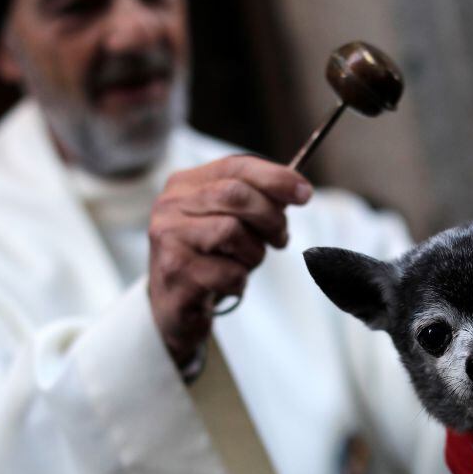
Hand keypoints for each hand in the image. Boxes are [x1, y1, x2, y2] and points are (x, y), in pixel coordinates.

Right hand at [148, 155, 312, 366]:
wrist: (175, 307)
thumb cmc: (210, 259)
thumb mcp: (231, 222)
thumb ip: (257, 202)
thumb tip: (296, 191)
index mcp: (184, 185)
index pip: (235, 166)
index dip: (275, 177)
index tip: (305, 194)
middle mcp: (170, 206)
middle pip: (235, 194)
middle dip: (270, 216)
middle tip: (280, 238)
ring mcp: (168, 239)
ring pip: (232, 231)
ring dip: (254, 253)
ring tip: (246, 264)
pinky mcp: (175, 274)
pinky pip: (229, 272)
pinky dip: (240, 281)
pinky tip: (229, 284)